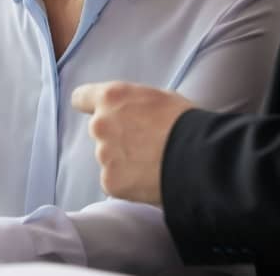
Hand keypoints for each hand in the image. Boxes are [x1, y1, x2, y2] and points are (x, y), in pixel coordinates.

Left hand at [71, 81, 193, 205]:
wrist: (198, 158)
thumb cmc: (186, 123)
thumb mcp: (158, 97)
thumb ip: (133, 104)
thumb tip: (131, 112)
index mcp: (111, 98)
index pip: (81, 98)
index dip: (89, 105)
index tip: (96, 111)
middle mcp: (101, 124)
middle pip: (99, 131)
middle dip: (116, 136)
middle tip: (143, 143)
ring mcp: (104, 155)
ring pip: (108, 158)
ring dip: (123, 161)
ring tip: (152, 163)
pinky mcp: (110, 182)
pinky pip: (114, 182)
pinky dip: (128, 182)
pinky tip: (149, 179)